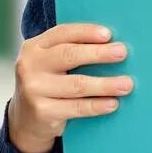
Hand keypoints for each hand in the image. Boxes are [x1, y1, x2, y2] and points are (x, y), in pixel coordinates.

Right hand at [7, 23, 133, 152]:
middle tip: (122, 53)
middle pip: (69, 55)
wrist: (25, 120)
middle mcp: (30, 66)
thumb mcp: (49, 63)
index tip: (108, 34)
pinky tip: (113, 103)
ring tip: (126, 84)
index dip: (86, 32)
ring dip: (105, 84)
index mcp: (34, 47)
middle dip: (99, 53)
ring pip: (77, 84)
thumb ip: (69, 51)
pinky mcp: (42, 112)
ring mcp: (34, 90)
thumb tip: (112, 44)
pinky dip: (97, 105)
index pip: (62, 33)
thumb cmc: (48, 84)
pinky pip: (76, 107)